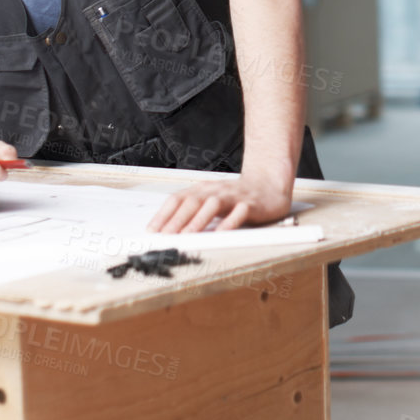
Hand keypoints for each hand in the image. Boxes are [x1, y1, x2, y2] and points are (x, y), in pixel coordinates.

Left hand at [147, 173, 291, 233]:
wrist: (268, 184)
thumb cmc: (235, 197)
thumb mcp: (211, 201)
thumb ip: (193, 213)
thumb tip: (169, 230)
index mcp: (202, 190)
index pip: (178, 199)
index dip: (163, 214)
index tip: (151, 230)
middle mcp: (215, 191)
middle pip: (192, 202)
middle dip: (176, 219)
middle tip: (164, 236)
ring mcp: (233, 196)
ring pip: (212, 205)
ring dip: (198, 220)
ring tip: (186, 235)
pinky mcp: (250, 204)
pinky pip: (238, 213)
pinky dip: (229, 223)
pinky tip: (220, 234)